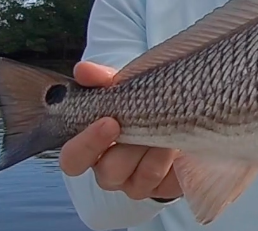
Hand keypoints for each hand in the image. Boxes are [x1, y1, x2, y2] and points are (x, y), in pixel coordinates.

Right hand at [58, 61, 182, 200]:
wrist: (185, 116)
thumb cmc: (147, 104)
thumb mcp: (126, 88)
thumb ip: (103, 79)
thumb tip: (83, 70)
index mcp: (93, 147)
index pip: (72, 159)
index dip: (86, 144)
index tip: (109, 121)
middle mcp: (111, 169)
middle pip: (107, 171)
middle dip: (129, 147)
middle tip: (146, 124)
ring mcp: (136, 183)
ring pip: (138, 178)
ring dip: (154, 150)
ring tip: (170, 128)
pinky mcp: (162, 188)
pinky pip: (163, 182)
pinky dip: (171, 161)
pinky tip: (179, 144)